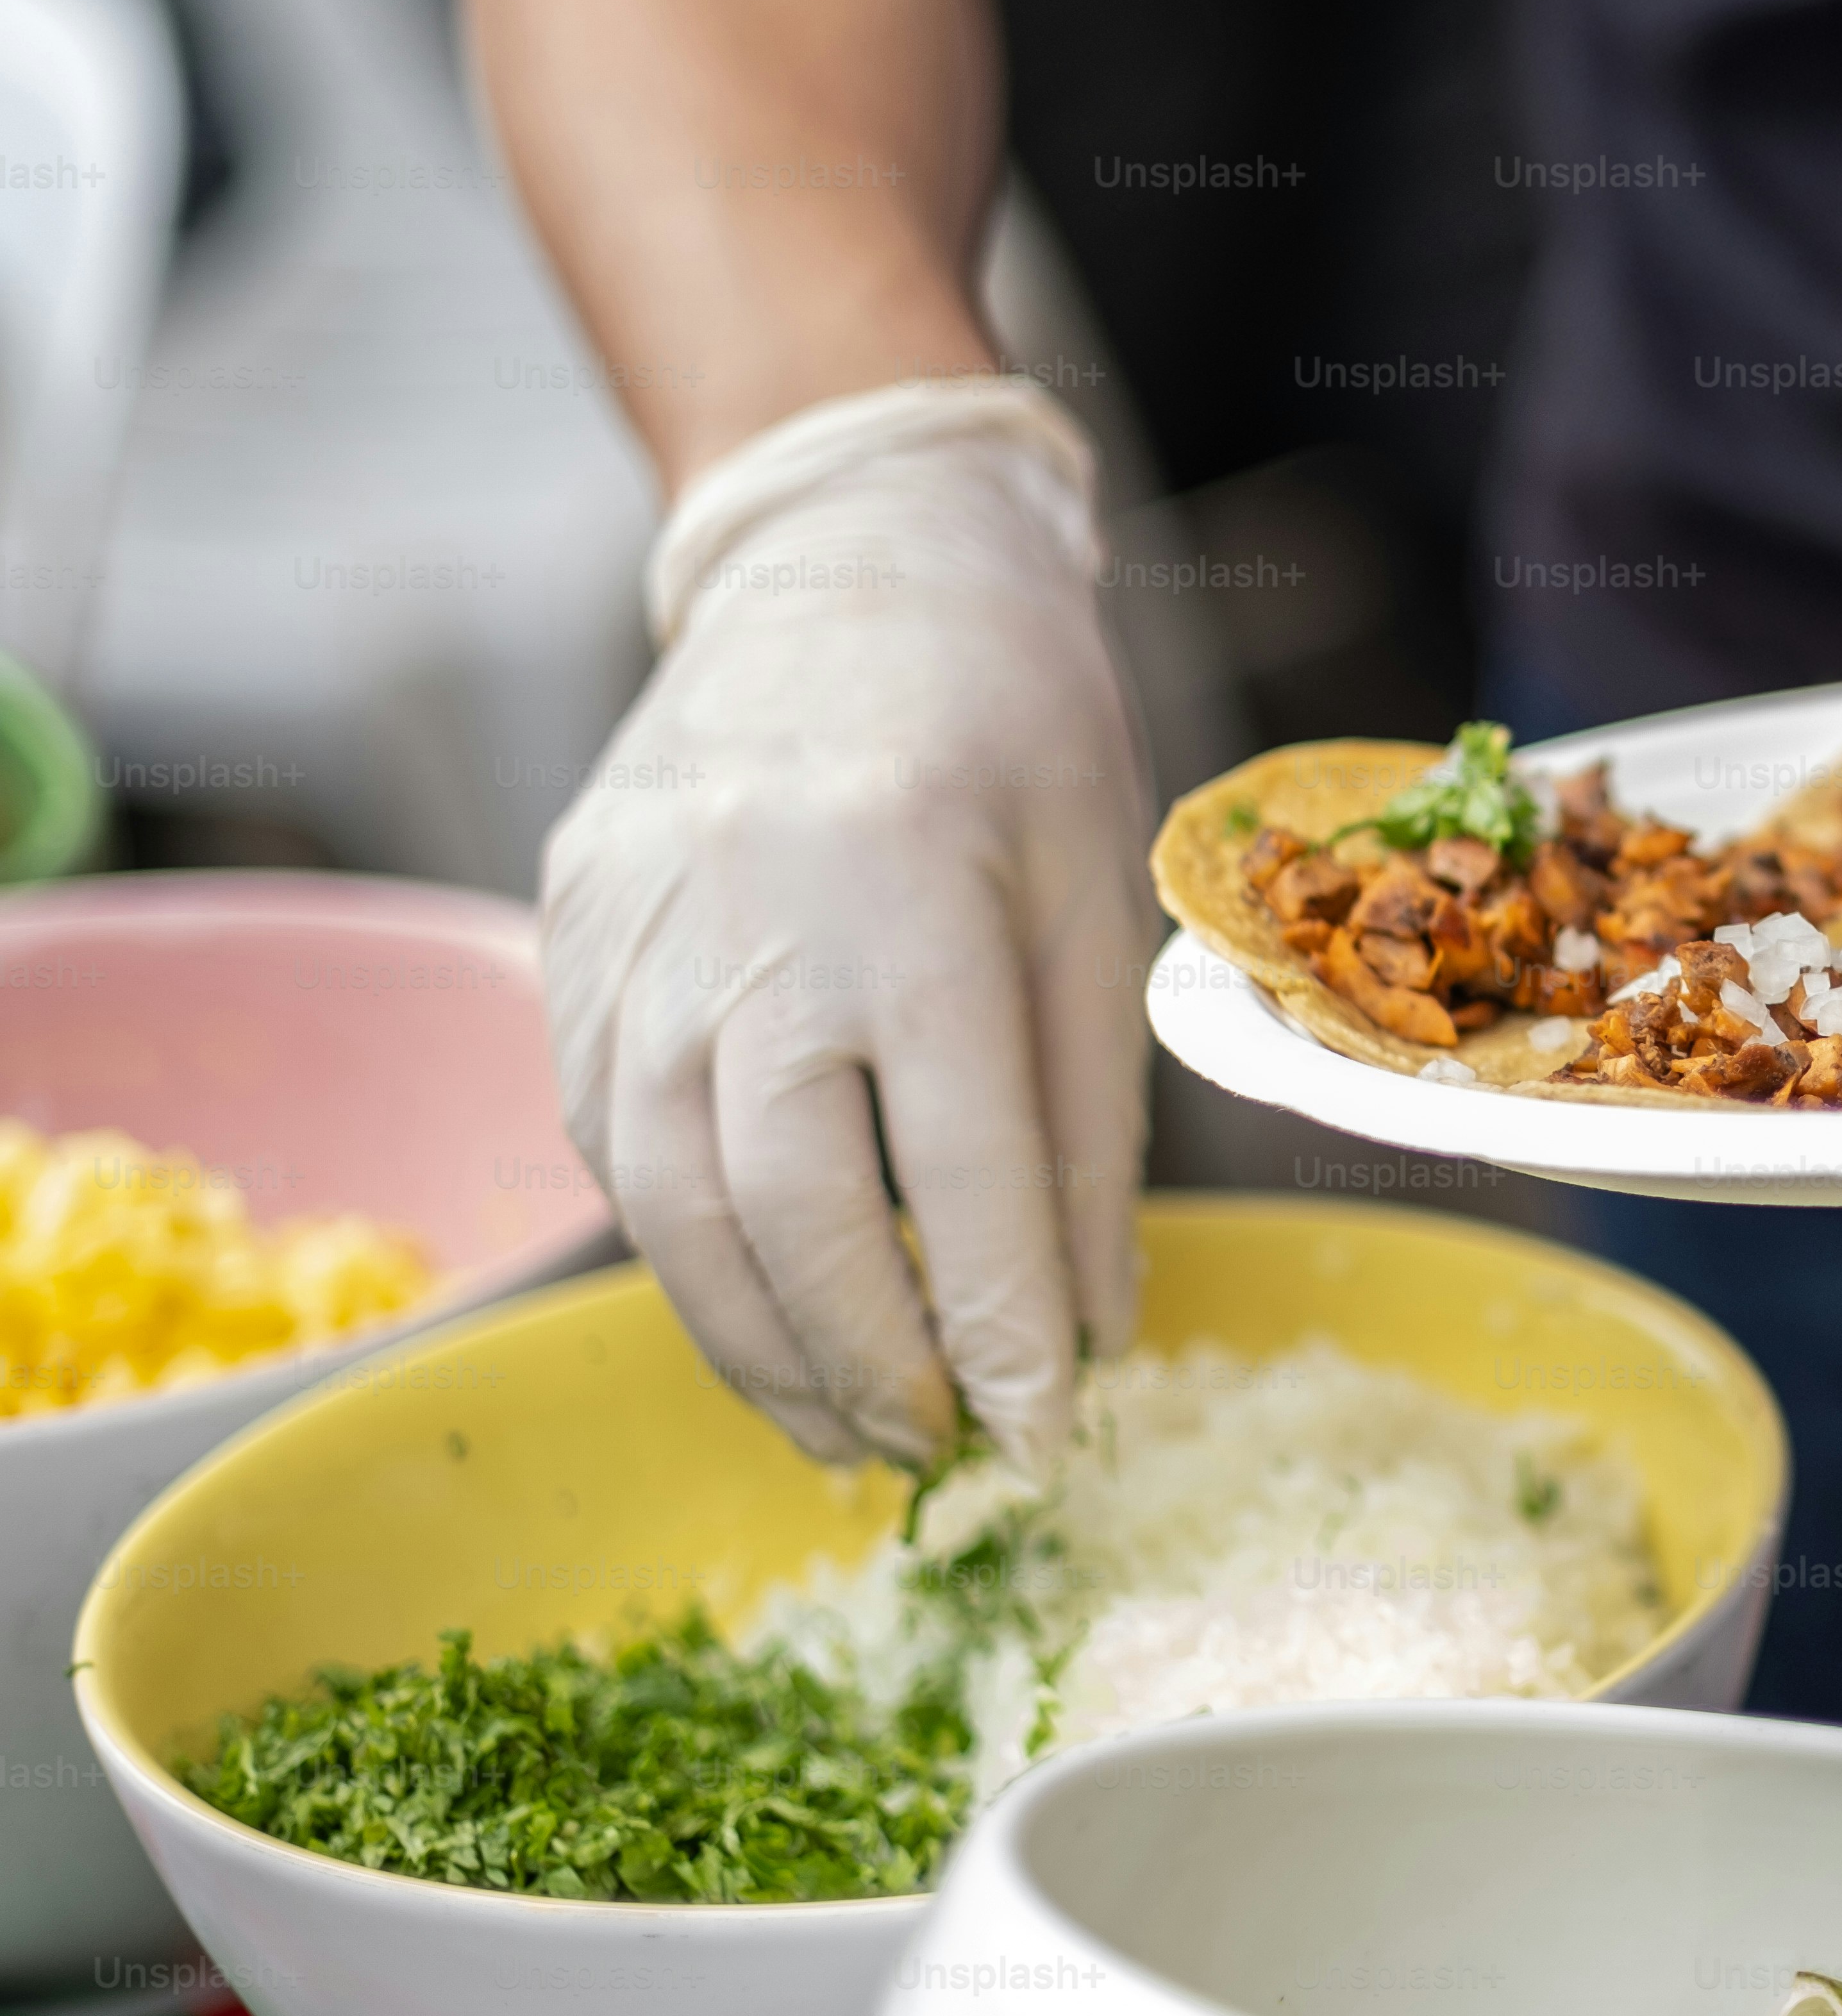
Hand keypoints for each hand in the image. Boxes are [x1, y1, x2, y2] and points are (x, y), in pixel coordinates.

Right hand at [544, 381, 1151, 1468]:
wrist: (848, 560)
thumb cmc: (1015, 726)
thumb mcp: (1099, 902)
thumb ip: (1087, 1125)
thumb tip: (1086, 1330)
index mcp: (910, 889)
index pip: (953, 1168)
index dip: (996, 1326)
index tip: (1045, 1435)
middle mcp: (748, 915)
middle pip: (787, 1210)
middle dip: (868, 1366)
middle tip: (939, 1455)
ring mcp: (633, 927)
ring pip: (671, 1205)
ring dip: (761, 1347)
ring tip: (851, 1430)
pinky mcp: (569, 934)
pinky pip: (609, 1140)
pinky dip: (693, 1255)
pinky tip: (767, 1315)